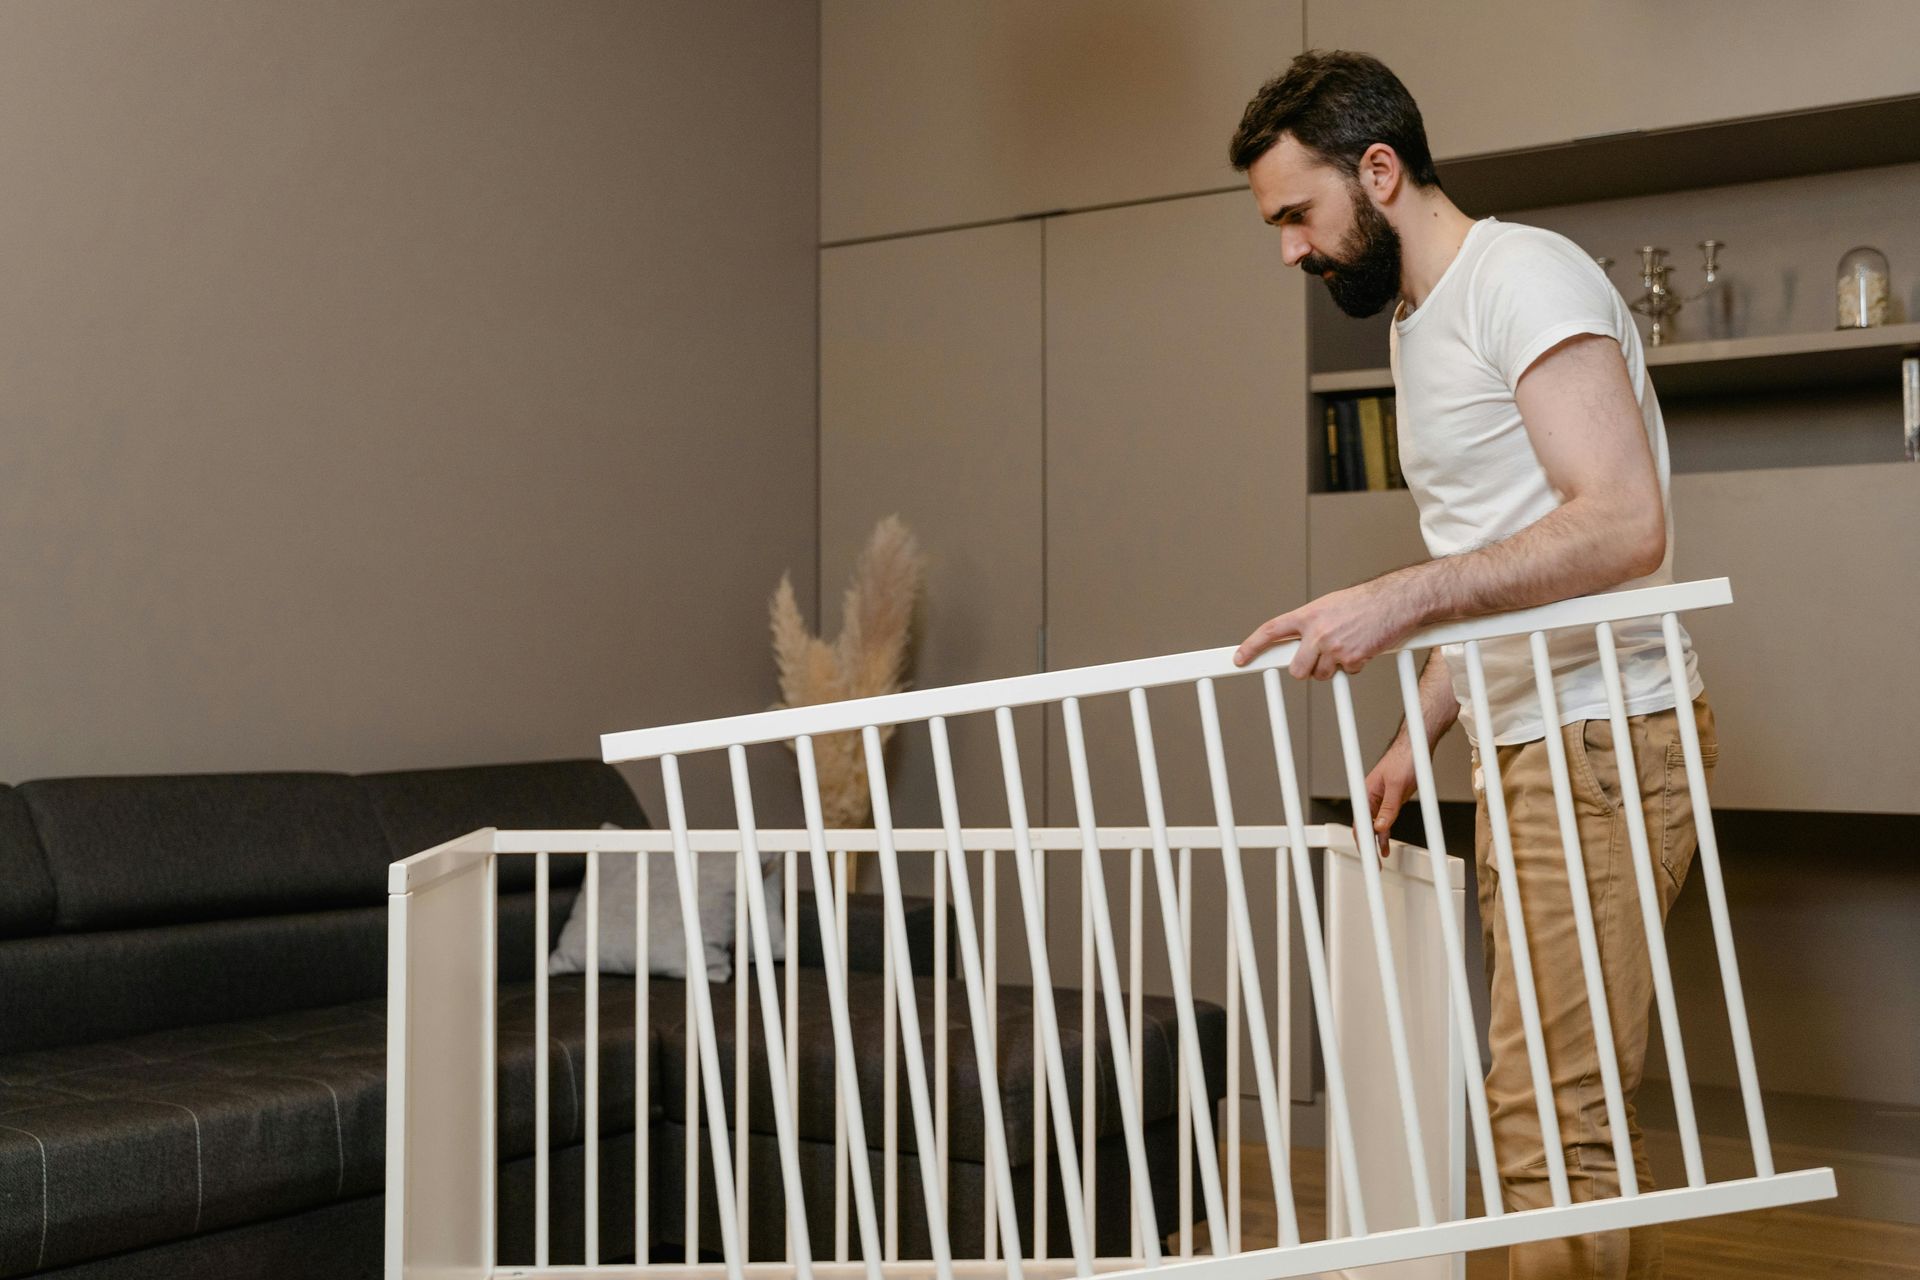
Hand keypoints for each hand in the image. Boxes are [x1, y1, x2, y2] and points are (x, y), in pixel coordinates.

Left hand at [1230, 577, 1422, 679]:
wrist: (1396, 601)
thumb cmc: (1365, 602)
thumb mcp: (1330, 606)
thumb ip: (1311, 624)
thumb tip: (1298, 644)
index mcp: (1308, 615)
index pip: (1270, 631)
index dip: (1252, 646)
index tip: (1239, 658)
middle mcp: (1317, 632)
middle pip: (1297, 669)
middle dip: (1306, 670)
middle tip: (1320, 660)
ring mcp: (1334, 647)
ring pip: (1321, 675)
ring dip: (1332, 668)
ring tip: (1348, 647)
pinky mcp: (1352, 659)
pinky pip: (1346, 673)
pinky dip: (1355, 665)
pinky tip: (1363, 647)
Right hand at [1363, 735, 1417, 852]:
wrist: (1416, 747)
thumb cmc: (1404, 759)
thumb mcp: (1397, 786)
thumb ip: (1388, 808)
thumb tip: (1380, 827)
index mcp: (1366, 792)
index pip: (1360, 822)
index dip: (1363, 840)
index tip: (1366, 854)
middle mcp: (1370, 797)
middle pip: (1364, 826)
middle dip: (1367, 845)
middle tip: (1372, 862)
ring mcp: (1380, 800)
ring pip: (1374, 825)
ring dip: (1377, 841)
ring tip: (1381, 858)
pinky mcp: (1391, 801)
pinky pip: (1385, 820)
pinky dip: (1385, 833)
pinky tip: (1386, 843)